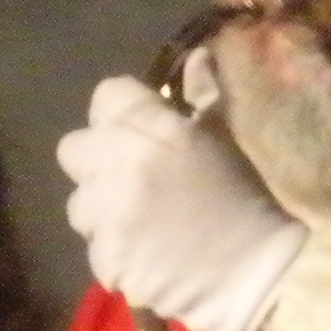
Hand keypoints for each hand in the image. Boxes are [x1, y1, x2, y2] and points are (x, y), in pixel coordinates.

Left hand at [57, 73, 302, 330]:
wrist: (256, 272)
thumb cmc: (245, 197)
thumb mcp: (226, 136)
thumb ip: (202, 94)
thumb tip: (196, 58)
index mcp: (149, 126)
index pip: (106, 96)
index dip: (123, 111)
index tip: (143, 131)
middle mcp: (117, 164)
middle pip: (74, 148)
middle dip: (98, 160)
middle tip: (131, 176)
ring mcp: (107, 215)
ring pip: (78, 202)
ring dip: (102, 209)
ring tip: (139, 222)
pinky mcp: (105, 259)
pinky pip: (94, 246)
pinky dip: (115, 251)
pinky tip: (146, 254)